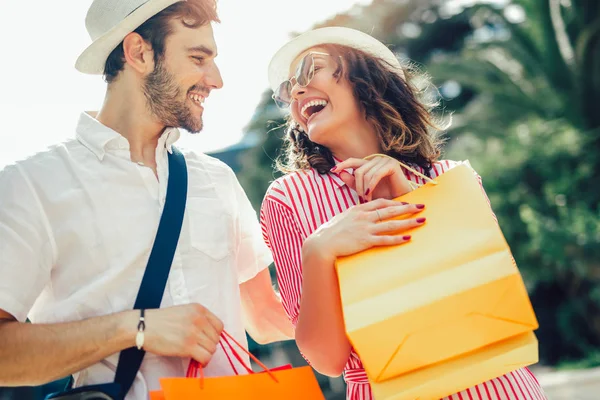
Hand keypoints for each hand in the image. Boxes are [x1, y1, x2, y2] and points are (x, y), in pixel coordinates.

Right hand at [142, 303, 223, 365]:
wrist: (144, 326)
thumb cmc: (160, 320)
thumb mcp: (183, 311)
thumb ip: (198, 319)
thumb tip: (208, 334)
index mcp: (199, 309)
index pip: (219, 326)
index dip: (214, 335)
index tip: (207, 340)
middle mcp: (199, 319)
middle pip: (216, 338)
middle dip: (209, 345)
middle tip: (200, 349)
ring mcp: (194, 332)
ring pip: (212, 349)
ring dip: (206, 354)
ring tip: (197, 354)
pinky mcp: (188, 346)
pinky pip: (205, 357)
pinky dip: (203, 362)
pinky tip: (197, 361)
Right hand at [304, 199, 425, 260]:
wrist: (322, 243)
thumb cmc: (329, 232)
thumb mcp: (342, 218)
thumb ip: (354, 215)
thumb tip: (361, 215)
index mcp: (358, 209)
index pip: (380, 202)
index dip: (395, 202)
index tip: (405, 202)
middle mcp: (364, 217)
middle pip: (390, 210)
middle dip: (408, 208)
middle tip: (422, 206)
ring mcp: (365, 228)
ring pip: (391, 223)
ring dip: (408, 222)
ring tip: (421, 220)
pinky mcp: (365, 241)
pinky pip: (385, 239)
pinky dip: (398, 238)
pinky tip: (408, 238)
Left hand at [332, 155, 413, 201]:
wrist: (400, 204)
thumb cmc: (383, 197)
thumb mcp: (364, 190)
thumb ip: (353, 182)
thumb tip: (340, 173)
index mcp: (369, 164)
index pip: (353, 161)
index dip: (342, 164)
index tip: (332, 171)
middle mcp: (377, 160)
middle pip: (358, 170)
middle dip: (357, 186)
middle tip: (361, 198)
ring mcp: (385, 161)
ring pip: (366, 173)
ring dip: (364, 188)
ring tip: (367, 199)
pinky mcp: (392, 165)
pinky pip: (376, 174)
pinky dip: (371, 185)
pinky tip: (369, 194)